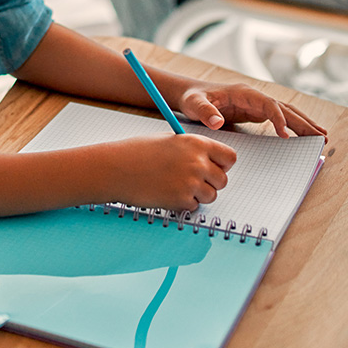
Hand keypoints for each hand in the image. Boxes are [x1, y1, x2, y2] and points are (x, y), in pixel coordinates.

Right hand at [106, 134, 235, 210]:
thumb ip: (193, 149)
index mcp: (196, 143)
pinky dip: (183, 203)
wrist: (117, 168)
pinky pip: (194, 206)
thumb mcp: (170, 141)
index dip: (222, 164)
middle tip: (190, 179)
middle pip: (222, 180)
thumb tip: (210, 162)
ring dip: (197, 195)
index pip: (230, 157)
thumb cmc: (138, 152)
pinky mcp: (182, 200)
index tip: (214, 167)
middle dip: (209, 182)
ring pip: (211, 196)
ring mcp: (191, 183)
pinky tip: (167, 192)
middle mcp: (198, 162)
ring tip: (176, 185)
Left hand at [177, 81, 327, 138]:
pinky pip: (279, 119)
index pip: (268, 105)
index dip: (279, 119)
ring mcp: (257, 104)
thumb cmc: (192, 98)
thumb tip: (217, 122)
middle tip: (321, 137)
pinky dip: (293, 126)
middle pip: (284, 108)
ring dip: (303, 124)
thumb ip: (205, 111)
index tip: (287, 135)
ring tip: (323, 136)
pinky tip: (304, 136)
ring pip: (286, 112)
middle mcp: (254, 96)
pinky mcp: (256, 112)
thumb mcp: (194, 104)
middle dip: (302, 122)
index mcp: (243, 93)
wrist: (191, 94)